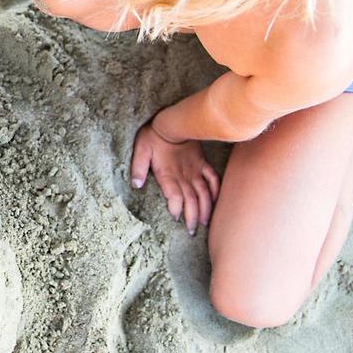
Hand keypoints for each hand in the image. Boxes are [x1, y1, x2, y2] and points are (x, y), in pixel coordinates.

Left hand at [130, 121, 219, 235]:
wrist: (174, 121)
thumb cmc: (154, 136)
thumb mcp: (141, 150)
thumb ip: (138, 168)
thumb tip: (136, 185)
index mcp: (168, 174)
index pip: (175, 196)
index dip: (176, 208)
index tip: (177, 218)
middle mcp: (184, 175)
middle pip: (191, 200)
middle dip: (192, 217)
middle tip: (192, 231)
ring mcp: (195, 170)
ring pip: (204, 193)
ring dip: (205, 209)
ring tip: (204, 223)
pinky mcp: (202, 163)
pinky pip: (213, 179)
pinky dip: (216, 191)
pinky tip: (216, 201)